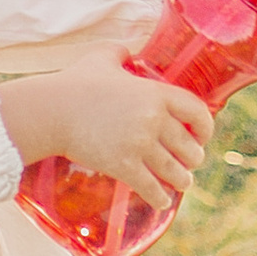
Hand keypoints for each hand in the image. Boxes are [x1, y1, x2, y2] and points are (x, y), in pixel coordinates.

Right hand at [4, 52, 213, 208]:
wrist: (51, 110)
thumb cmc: (75, 84)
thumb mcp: (102, 58)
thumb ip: (120, 54)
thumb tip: (127, 54)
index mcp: (155, 93)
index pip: (197, 112)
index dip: (205, 127)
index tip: (202, 136)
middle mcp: (153, 119)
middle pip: (189, 146)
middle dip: (193, 158)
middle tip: (190, 163)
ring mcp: (139, 144)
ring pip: (174, 170)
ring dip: (182, 180)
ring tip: (182, 182)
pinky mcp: (123, 166)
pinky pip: (151, 187)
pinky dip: (160, 198)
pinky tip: (162, 201)